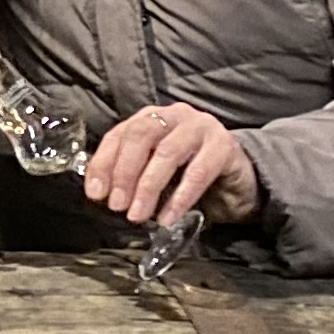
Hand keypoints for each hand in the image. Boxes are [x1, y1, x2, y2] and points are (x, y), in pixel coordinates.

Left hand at [84, 103, 259, 227]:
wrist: (238, 178)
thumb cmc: (189, 173)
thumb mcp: (154, 172)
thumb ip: (130, 176)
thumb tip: (101, 193)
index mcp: (152, 117)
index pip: (120, 134)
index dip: (104, 163)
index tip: (96, 193)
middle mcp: (175, 116)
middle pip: (142, 136)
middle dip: (125, 172)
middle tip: (117, 205)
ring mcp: (201, 127)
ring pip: (168, 152)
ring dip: (148, 186)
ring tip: (138, 214)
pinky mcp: (224, 146)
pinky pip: (198, 172)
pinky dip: (180, 197)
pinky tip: (168, 217)